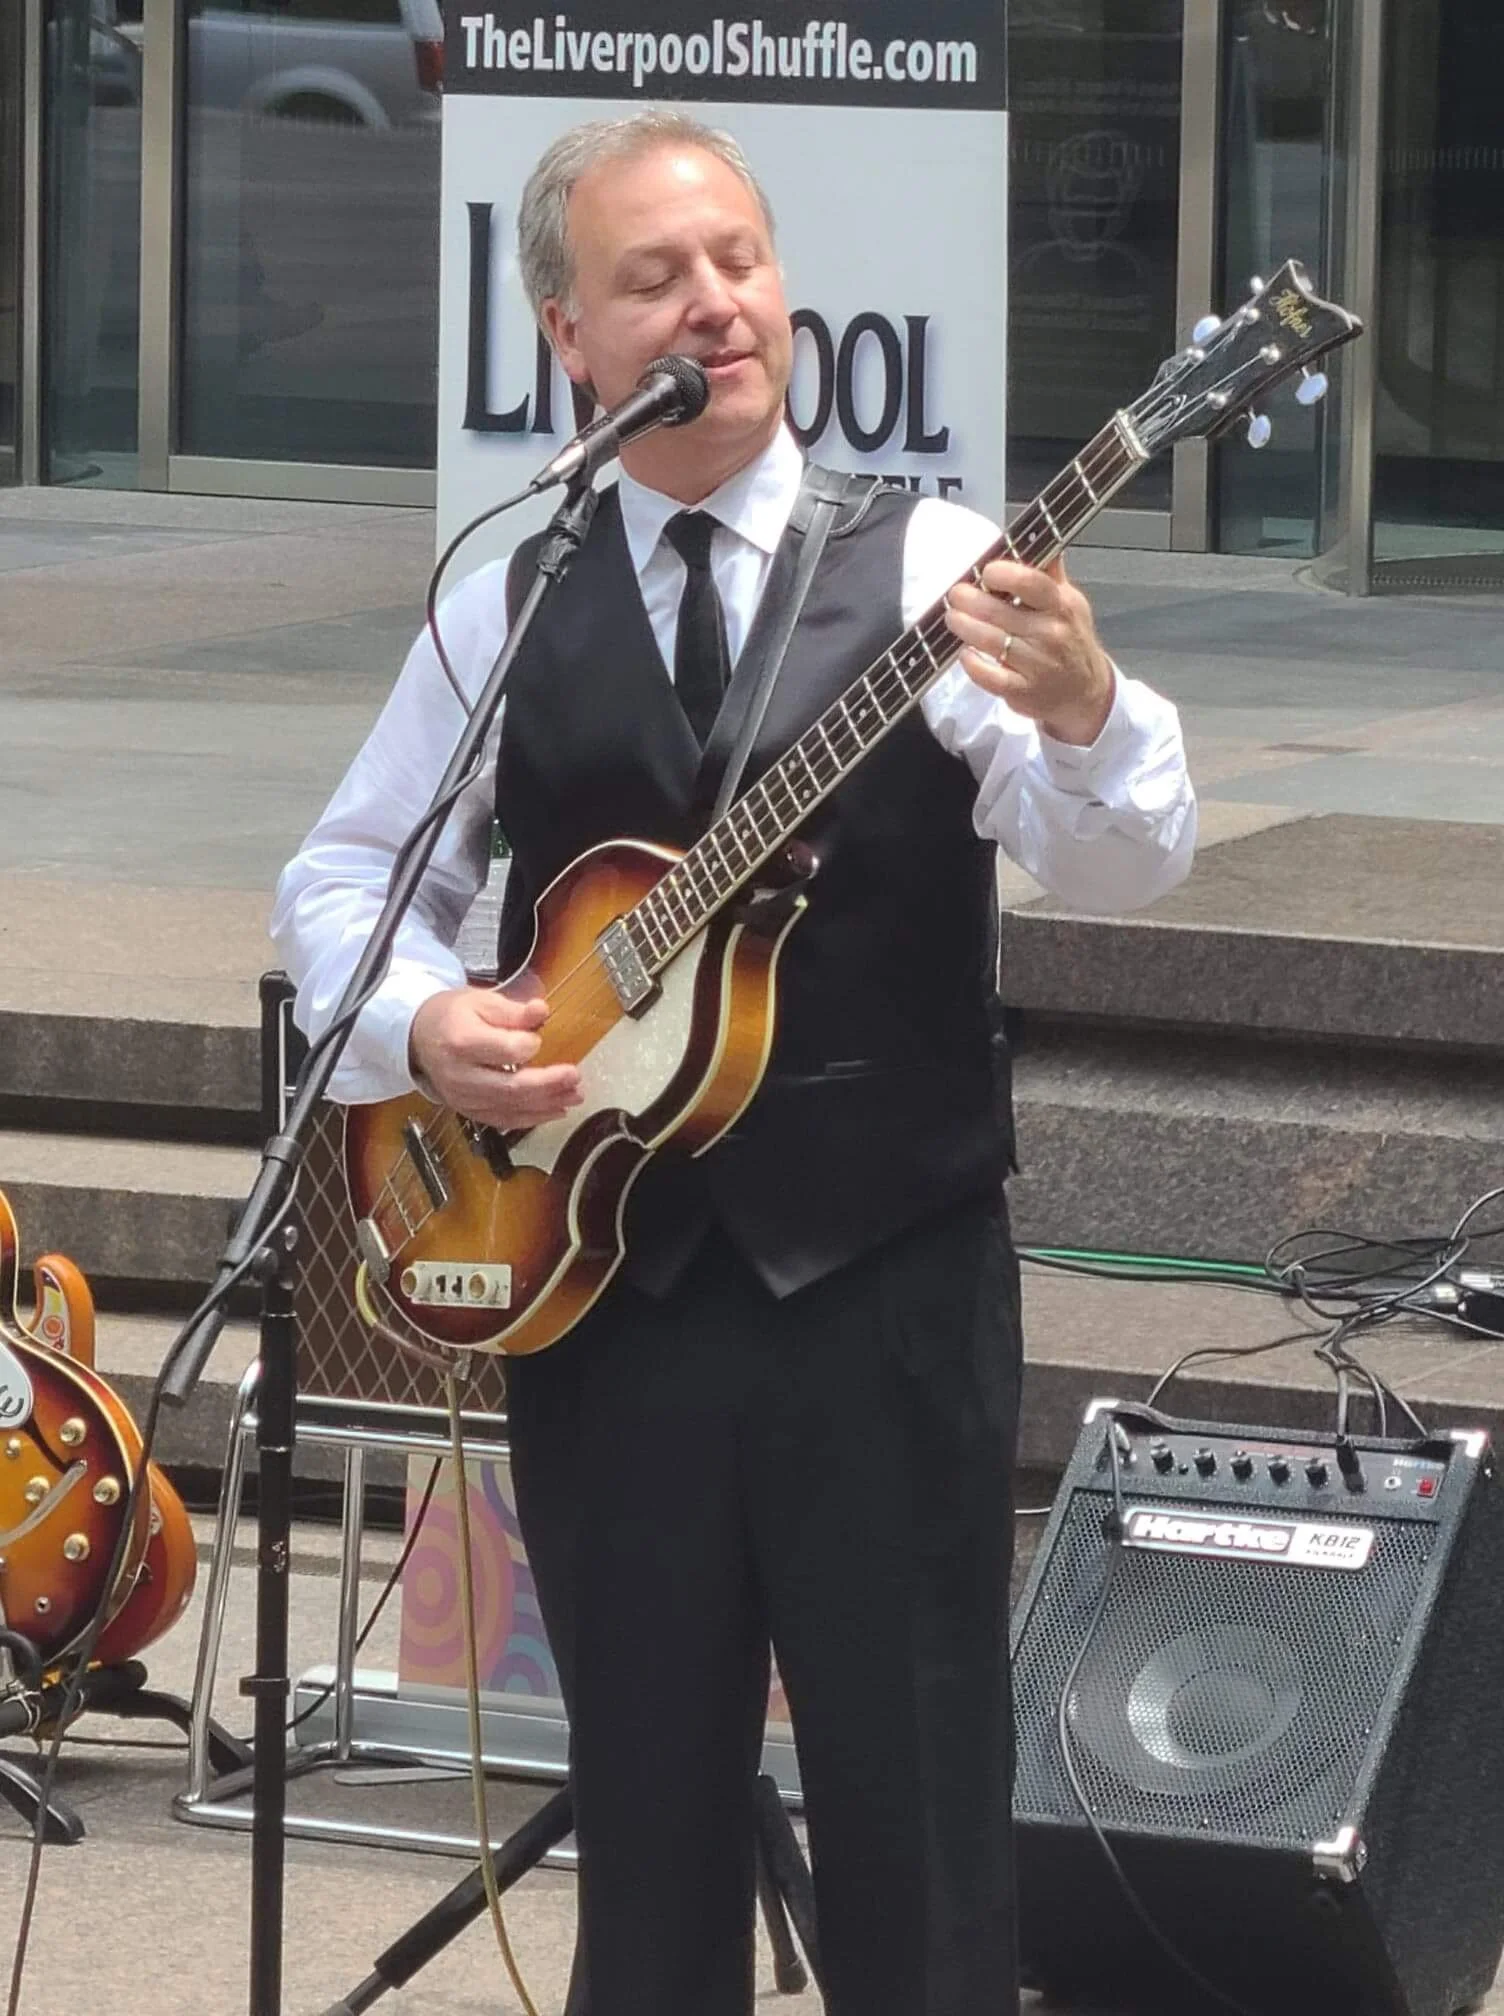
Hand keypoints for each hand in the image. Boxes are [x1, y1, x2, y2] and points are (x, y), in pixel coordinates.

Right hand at [408, 975, 581, 1128]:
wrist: (420, 1038)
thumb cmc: (452, 1016)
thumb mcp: (480, 1001)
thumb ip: (513, 1011)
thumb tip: (541, 1011)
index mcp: (461, 1041)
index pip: (505, 1051)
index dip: (528, 1045)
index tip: (538, 1037)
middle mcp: (460, 1075)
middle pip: (510, 1087)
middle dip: (548, 1084)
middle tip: (574, 1077)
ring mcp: (463, 1098)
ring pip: (510, 1108)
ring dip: (546, 1104)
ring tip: (574, 1095)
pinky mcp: (468, 1111)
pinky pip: (503, 1120)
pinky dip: (532, 1118)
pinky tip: (555, 1110)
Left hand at [944, 554, 1114, 745]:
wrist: (1085, 691)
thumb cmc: (1071, 640)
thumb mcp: (1071, 601)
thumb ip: (1050, 573)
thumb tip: (1038, 538)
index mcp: (1060, 605)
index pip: (1029, 582)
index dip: (1001, 573)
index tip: (985, 572)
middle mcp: (1049, 633)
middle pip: (999, 611)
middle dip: (969, 599)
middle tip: (955, 594)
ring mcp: (1036, 664)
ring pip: (990, 641)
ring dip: (964, 627)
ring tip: (953, 618)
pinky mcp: (1022, 691)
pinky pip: (989, 676)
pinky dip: (972, 664)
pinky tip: (966, 653)